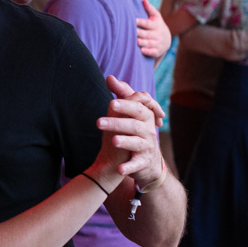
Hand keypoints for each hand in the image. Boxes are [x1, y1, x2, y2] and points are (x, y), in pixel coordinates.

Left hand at [95, 75, 166, 189]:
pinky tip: (120, 169)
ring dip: (125, 142)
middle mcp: (148, 130)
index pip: (140, 105)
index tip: (111, 103)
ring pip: (136, 143)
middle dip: (118, 122)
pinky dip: (129, 167)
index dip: (127, 103)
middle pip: (134, 124)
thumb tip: (109, 77)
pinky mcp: (143, 162)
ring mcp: (147, 147)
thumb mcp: (130, 114)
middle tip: (99, 122)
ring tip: (113, 141)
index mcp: (144, 116)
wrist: (147, 161)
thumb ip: (122, 95)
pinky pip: (136, 164)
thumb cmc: (135, 132)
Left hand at [135, 0, 170, 58]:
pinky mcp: (157, 51)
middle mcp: (157, 34)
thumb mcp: (156, 16)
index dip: (141, 22)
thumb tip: (143, 0)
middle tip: (132, 31)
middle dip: (140, 33)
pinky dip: (148, 51)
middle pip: (148, 34)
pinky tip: (142, 50)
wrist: (166, 40)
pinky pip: (153, 52)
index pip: (148, 23)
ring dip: (143, 42)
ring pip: (150, 43)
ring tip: (136, 41)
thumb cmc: (157, 25)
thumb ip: (149, 9)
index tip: (134, 20)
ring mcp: (158, 43)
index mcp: (156, 25)